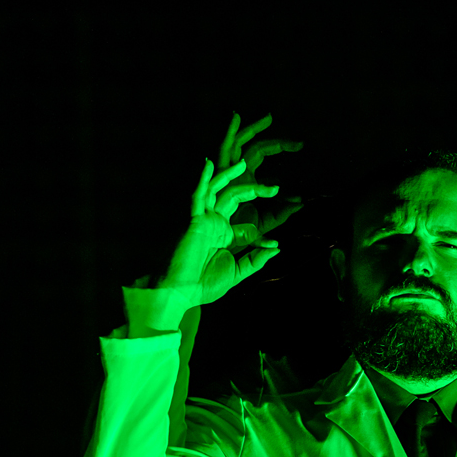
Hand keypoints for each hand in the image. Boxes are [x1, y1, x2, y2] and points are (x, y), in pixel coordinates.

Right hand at [156, 112, 302, 304]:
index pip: (245, 221)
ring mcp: (202, 220)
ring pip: (216, 190)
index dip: (261, 229)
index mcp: (223, 235)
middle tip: (275, 189)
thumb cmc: (203, 285)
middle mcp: (213, 223)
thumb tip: (277, 247)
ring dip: (229, 175)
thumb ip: (256, 259)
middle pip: (233, 197)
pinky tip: (208, 164)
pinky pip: (197, 195)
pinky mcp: (192, 220)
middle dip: (253, 190)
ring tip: (244, 162)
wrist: (179, 293)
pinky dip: (202, 179)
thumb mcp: (237, 272)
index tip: (274, 239)